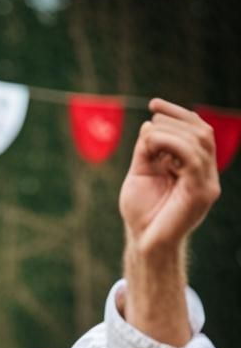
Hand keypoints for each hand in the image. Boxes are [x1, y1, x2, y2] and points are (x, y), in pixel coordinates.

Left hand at [120, 99, 218, 255]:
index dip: (178, 114)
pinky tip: (153, 144)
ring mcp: (207, 183)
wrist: (144, 244)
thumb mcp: (141, 174)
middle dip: (173, 120)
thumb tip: (151, 123)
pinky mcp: (202, 192)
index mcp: (194, 167)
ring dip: (171, 131)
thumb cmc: (141, 213)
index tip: (154, 103)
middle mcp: (206, 173)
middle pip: (201, 131)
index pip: (196, 131)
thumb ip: (147, 150)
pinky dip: (172, 144)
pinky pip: (193, 158)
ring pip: (199, 140)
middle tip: (149, 124)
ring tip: (149, 136)